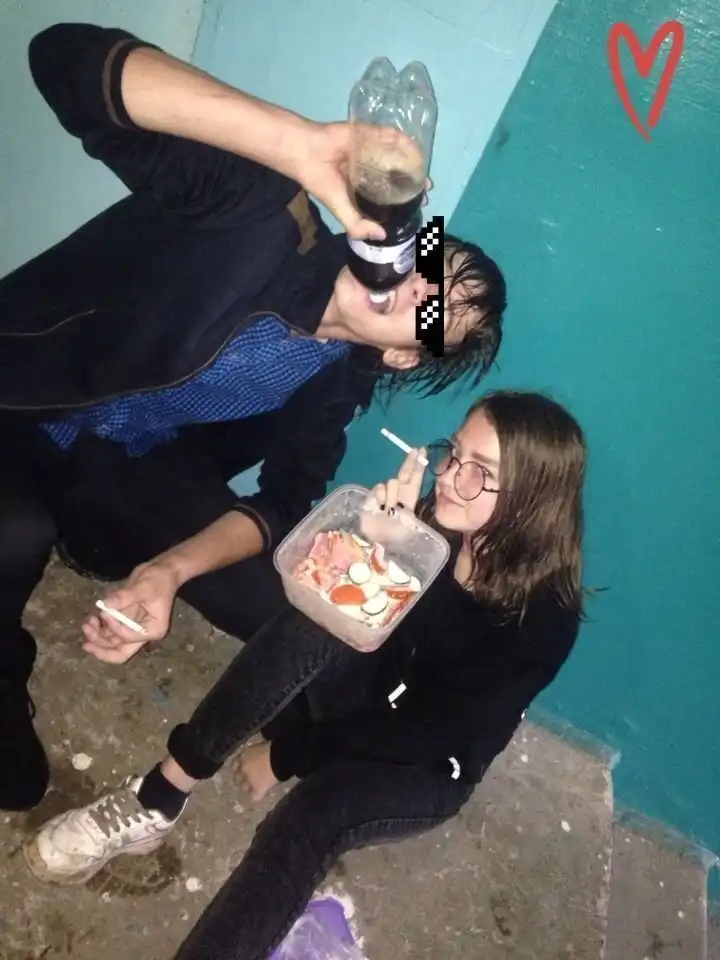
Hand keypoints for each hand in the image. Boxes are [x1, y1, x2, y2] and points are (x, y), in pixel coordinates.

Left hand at [82, 561, 179, 663]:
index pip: (129, 638)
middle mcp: (143, 633)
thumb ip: (125, 596)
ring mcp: (132, 628)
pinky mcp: (124, 621)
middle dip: (101, 648)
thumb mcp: (144, 587)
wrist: (161, 570)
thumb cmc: (159, 579)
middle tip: (86, 642)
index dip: (114, 628)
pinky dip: (98, 629)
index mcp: (153, 629)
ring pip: (111, 643)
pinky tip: (91, 618)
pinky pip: (108, 632)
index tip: (105, 613)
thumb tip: (105, 604)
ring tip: (86, 624)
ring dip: (97, 637)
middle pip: (120, 652)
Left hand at [233, 743, 278, 801]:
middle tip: (248, 779)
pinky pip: (254, 797)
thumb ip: (254, 754)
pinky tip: (259, 795)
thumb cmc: (272, 747)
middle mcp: (243, 769)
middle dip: (241, 779)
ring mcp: (250, 780)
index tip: (240, 769)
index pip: (234, 765)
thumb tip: (257, 757)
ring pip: (244, 788)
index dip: (237, 768)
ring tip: (254, 788)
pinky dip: (256, 796)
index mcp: (244, 756)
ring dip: (248, 787)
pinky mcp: (258, 789)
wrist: (280, 756)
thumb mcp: (260, 746)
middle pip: (237, 778)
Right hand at [295, 123, 430, 240]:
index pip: (389, 194)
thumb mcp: (341, 210)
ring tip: (424, 172)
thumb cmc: (322, 181)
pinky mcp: (371, 134)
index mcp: (363, 187)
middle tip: (426, 189)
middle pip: (397, 175)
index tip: (418, 205)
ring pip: (398, 157)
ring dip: (413, 163)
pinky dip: (405, 143)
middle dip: (412, 182)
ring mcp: (372, 151)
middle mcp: (370, 169)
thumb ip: (358, 225)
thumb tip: (383, 237)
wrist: (307, 154)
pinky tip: (415, 152)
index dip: (404, 200)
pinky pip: (391, 137)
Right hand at [360, 448, 426, 542]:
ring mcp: (385, 494)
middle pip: (404, 473)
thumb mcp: (408, 524)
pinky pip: (379, 488)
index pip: (415, 479)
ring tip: (388, 509)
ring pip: (391, 482)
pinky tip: (378, 507)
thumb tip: (409, 498)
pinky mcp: (372, 495)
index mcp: (410, 499)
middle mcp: (398, 493)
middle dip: (410, 461)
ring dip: (392, 495)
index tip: (423, 451)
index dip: (419, 466)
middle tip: (415, 450)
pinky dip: (380, 497)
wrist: (375, 541)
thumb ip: (410, 508)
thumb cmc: (394, 536)